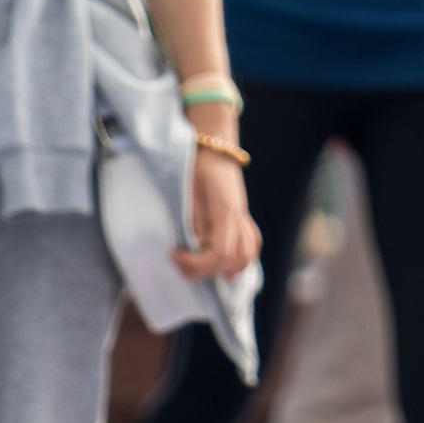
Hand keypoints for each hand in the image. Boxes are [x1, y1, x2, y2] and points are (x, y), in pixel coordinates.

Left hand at [173, 147, 260, 282]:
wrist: (214, 152)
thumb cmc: (197, 170)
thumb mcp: (188, 195)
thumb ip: (193, 222)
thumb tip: (194, 248)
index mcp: (226, 212)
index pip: (219, 253)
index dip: (196, 264)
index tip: (174, 255)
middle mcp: (240, 219)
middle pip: (232, 261)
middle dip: (204, 270)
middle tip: (181, 261)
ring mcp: (245, 220)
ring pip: (245, 258)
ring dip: (223, 269)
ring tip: (199, 264)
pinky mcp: (244, 221)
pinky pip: (250, 248)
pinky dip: (238, 261)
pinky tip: (221, 262)